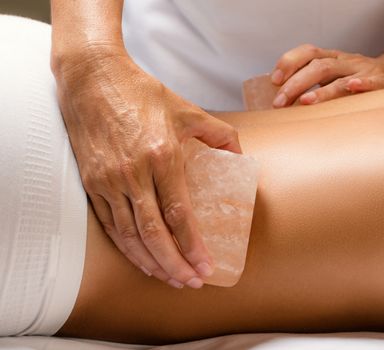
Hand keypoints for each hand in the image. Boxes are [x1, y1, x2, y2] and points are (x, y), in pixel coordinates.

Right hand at [53, 46, 240, 288]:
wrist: (92, 78)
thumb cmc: (141, 93)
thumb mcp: (187, 109)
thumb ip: (220, 134)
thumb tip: (239, 157)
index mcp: (162, 156)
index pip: (179, 214)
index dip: (192, 245)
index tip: (206, 266)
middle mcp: (133, 173)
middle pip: (154, 233)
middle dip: (174, 264)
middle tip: (191, 281)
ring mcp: (109, 180)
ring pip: (130, 235)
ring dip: (151, 262)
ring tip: (170, 278)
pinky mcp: (91, 182)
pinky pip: (110, 224)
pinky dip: (126, 247)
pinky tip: (142, 258)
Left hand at [270, 44, 383, 106]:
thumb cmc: (364, 79)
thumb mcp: (338, 76)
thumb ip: (316, 85)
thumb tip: (285, 102)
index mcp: (334, 59)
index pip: (308, 52)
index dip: (289, 62)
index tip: (274, 80)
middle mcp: (347, 62)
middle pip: (318, 66)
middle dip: (296, 83)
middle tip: (280, 102)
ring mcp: (364, 72)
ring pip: (339, 77)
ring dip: (320, 91)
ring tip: (305, 102)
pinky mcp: (383, 83)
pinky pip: (372, 83)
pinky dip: (362, 85)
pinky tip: (352, 88)